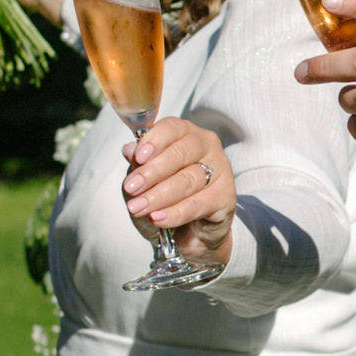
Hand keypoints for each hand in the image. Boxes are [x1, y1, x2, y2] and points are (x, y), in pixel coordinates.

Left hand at [123, 116, 237, 270]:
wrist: (191, 228)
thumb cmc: (167, 193)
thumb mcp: (147, 178)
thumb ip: (140, 163)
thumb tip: (129, 149)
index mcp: (186, 133)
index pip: (172, 128)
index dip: (154, 141)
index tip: (137, 157)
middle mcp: (207, 145)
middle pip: (180, 153)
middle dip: (152, 172)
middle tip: (130, 188)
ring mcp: (220, 169)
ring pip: (188, 180)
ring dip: (159, 195)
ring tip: (138, 207)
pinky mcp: (226, 196)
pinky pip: (198, 204)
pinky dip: (175, 212)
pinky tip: (157, 217)